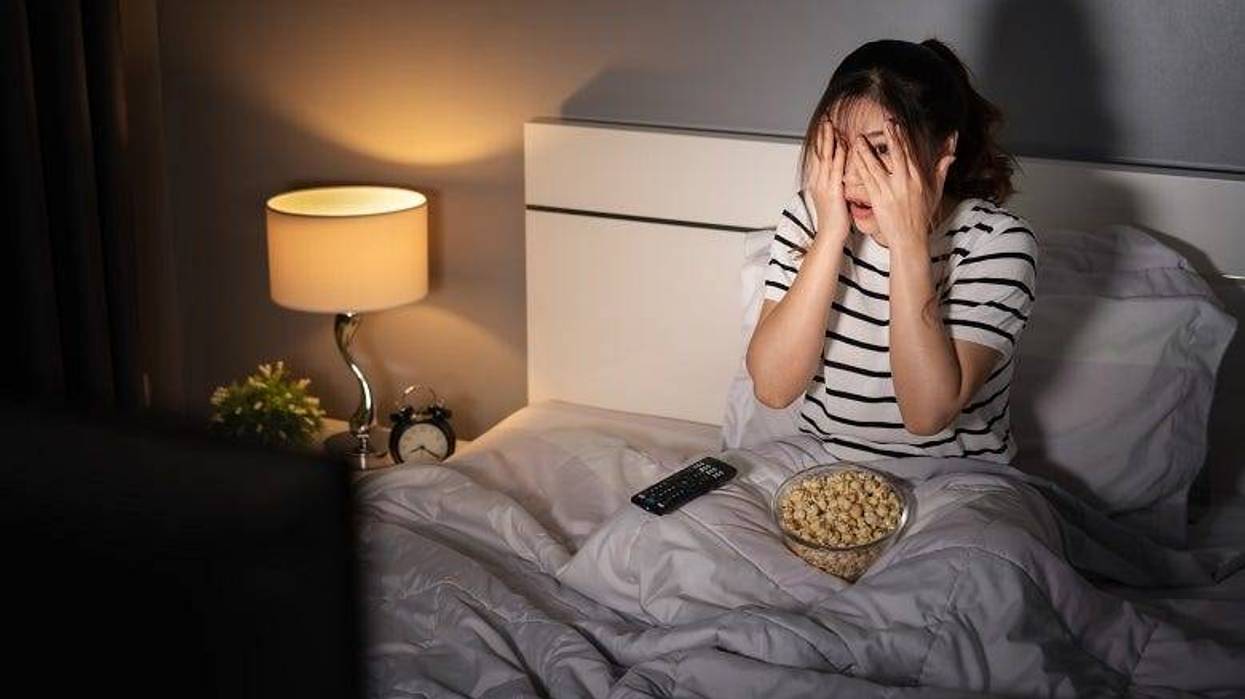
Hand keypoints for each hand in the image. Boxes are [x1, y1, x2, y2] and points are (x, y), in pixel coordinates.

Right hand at [804, 116, 850, 242]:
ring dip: (828, 141)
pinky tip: (841, 146)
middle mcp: (818, 182)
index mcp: (818, 182)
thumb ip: (835, 183)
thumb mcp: (833, 197)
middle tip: (826, 119)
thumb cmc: (834, 220)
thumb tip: (840, 174)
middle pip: (819, 153)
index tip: (824, 127)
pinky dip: (838, 157)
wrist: (830, 235)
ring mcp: (824, 186)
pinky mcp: (833, 192)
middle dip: (822, 136)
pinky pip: (836, 170)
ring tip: (831, 126)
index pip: (818, 156)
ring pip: (825, 158)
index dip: (821, 141)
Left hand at [852, 118, 954, 251]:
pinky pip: (867, 179)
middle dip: (890, 137)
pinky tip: (854, 159)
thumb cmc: (921, 216)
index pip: (909, 153)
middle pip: (896, 154)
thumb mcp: (935, 192)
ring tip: (859, 139)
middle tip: (884, 122)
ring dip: (867, 151)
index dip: (902, 137)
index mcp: (918, 178)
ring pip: (876, 165)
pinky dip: (860, 167)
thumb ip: (941, 171)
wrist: (909, 237)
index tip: (896, 124)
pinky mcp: (878, 199)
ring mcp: (890, 190)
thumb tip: (951, 155)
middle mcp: (904, 182)